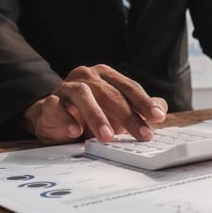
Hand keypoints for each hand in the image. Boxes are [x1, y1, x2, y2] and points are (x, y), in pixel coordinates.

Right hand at [23, 64, 167, 143]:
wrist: (53, 116)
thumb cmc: (89, 111)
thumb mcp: (116, 110)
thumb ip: (138, 108)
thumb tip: (161, 110)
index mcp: (106, 75)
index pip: (129, 88)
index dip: (144, 103)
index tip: (158, 117)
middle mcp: (87, 76)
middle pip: (110, 94)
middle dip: (128, 115)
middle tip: (141, 133)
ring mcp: (66, 87)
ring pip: (83, 96)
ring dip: (97, 116)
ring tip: (107, 136)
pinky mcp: (50, 101)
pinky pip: (56, 107)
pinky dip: (66, 119)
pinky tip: (75, 132)